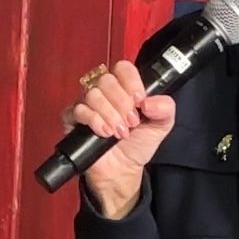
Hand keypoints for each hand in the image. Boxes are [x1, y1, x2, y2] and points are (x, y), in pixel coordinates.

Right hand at [60, 60, 175, 217]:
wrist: (123, 170)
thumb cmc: (139, 144)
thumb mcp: (161, 125)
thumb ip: (165, 108)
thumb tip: (149, 102)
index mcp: (125, 87)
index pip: (123, 68)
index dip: (131, 82)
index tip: (140, 101)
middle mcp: (105, 92)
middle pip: (107, 80)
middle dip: (122, 103)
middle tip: (131, 122)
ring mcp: (87, 104)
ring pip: (93, 94)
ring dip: (110, 114)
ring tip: (120, 132)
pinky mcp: (73, 119)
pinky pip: (78, 110)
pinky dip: (94, 121)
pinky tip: (105, 133)